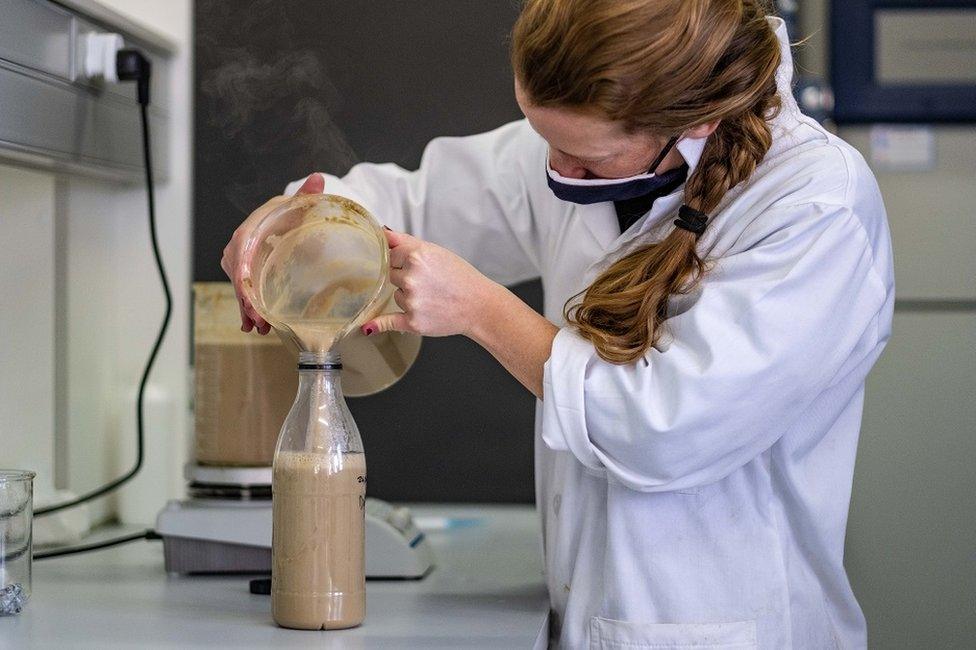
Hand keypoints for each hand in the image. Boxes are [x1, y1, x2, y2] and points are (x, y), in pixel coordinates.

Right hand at [220, 173, 324, 332]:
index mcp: (251, 228)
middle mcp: (240, 245)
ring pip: (240, 288)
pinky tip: (251, 327)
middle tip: (260, 319)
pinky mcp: (243, 273)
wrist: (285, 220)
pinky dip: (247, 309)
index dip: (243, 272)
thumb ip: (307, 196)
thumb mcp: (298, 207)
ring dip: (248, 309)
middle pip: (238, 274)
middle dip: (247, 299)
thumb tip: (317, 178)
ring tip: (259, 328)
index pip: (242, 249)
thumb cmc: (292, 214)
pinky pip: (243, 292)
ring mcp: (239, 261)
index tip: (248, 292)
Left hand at [361, 229, 498, 337]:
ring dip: (407, 296)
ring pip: (395, 295)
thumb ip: (404, 241)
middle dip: (404, 277)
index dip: (402, 260)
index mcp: (416, 256)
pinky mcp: (412, 321)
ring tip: (431, 298)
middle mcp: (411, 278)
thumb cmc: (460, 277)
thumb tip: (382, 232)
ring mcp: (411, 301)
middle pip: (390, 275)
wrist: (479, 305)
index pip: (390, 255)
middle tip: (427, 282)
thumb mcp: (435, 251)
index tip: (415, 265)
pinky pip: (388, 321)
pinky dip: (378, 325)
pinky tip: (367, 327)